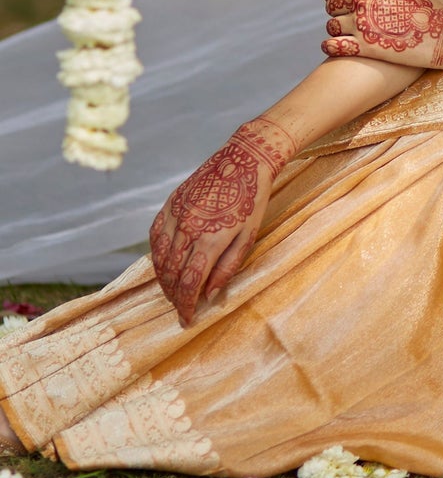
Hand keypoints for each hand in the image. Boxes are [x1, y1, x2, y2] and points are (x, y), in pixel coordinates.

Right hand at [149, 116, 297, 327]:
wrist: (244, 158)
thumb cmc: (252, 199)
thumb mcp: (248, 236)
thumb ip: (228, 267)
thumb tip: (209, 294)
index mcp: (211, 238)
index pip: (190, 282)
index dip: (186, 305)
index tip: (187, 319)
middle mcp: (188, 227)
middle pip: (173, 273)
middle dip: (175, 296)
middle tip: (181, 309)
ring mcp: (176, 214)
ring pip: (160, 257)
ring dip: (163, 279)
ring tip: (171, 292)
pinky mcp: (171, 203)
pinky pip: (156, 235)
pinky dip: (156, 254)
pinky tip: (162, 265)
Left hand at [321, 0, 442, 73]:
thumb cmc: (427, 8)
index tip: (335, 1)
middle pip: (331, 6)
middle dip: (336, 13)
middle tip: (344, 20)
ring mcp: (362, 22)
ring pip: (332, 26)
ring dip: (335, 31)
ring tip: (344, 35)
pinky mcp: (365, 46)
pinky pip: (333, 45)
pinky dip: (330, 46)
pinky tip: (332, 47)